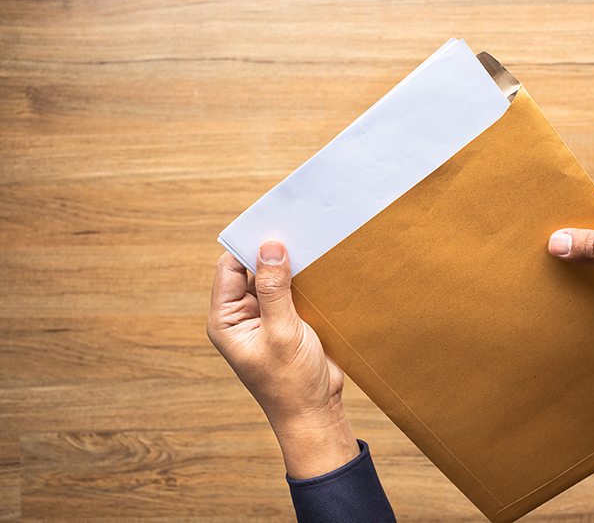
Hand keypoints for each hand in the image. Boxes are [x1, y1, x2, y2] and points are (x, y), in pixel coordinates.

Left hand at [207, 239, 358, 478]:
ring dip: (290, 266)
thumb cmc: (291, 382)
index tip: (272, 228)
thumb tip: (269, 248)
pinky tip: (320, 267)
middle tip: (295, 230)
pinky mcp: (289, 321)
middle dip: (271, 254)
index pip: (229, 269)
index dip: (248, 248)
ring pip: (274, 278)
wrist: (316, 411)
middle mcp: (242, 316)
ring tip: (310, 245)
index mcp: (227, 320)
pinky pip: (292, 291)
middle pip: (251, 270)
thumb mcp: (281, 332)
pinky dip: (304, 280)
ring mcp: (266, 318)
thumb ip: (273, 289)